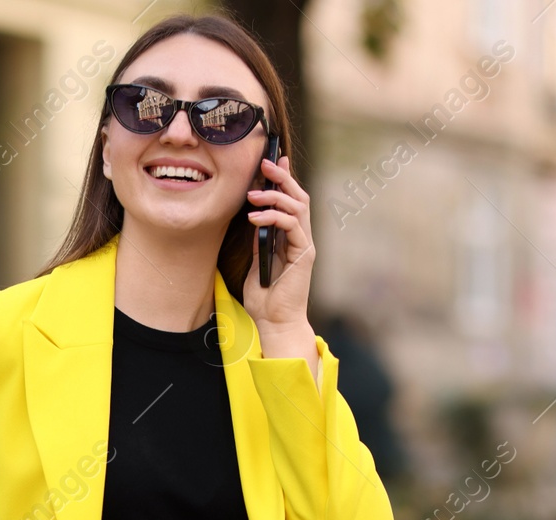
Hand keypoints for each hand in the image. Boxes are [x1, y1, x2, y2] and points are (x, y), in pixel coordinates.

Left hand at [241, 155, 315, 341]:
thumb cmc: (264, 298)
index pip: (291, 201)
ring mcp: (304, 245)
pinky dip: (273, 217)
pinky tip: (254, 218)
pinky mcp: (304, 254)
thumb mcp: (256, 262)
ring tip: (252, 195)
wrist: (274, 322)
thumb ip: (260, 240)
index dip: (284, 179)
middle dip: (282, 177)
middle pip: (298, 197)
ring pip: (298, 207)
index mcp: (291, 238)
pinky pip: (292, 226)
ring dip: (275, 196)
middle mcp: (301, 238)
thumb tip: (253, 217)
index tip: (271, 161)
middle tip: (264, 163)